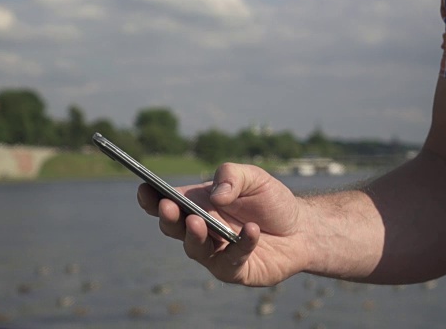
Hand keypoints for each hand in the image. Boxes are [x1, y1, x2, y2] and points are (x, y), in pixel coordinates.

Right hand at [137, 163, 309, 285]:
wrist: (301, 228)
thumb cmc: (270, 201)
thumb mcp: (254, 177)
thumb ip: (232, 176)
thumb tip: (216, 194)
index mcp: (196, 204)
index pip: (165, 202)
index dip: (151, 198)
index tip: (144, 188)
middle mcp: (200, 229)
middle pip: (173, 227)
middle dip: (168, 217)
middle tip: (169, 207)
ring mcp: (214, 252)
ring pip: (194, 248)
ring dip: (194, 236)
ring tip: (199, 222)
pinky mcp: (234, 269)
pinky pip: (232, 259)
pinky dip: (242, 244)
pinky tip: (251, 231)